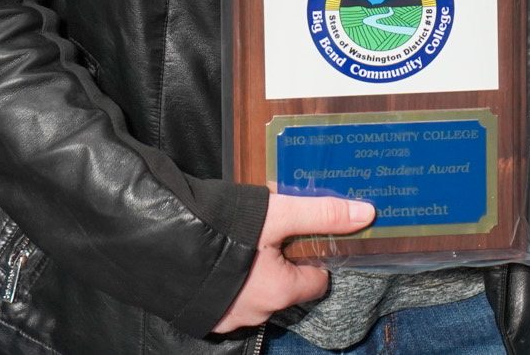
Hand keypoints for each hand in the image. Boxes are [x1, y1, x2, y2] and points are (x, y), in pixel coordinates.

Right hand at [210, 191, 375, 332]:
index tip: (306, 237)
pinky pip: (228, 296)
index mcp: (282, 291)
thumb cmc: (226, 231)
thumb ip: (322, 213)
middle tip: (272, 231)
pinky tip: (221, 254)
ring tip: (244, 239)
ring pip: (256, 292)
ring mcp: (228, 316)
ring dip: (255, 271)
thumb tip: (367, 213)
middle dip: (282, 261)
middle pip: (286, 286)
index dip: (315, 257)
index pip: (317, 281)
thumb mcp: (279, 214)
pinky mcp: (204, 312)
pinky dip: (230, 279)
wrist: (162, 241)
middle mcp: (258, 312)